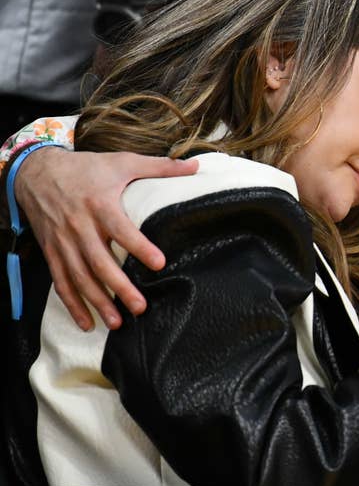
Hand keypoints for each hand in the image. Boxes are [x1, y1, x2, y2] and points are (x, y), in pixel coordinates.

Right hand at [14, 147, 197, 330]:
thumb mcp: (122, 162)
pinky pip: (61, 282)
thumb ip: (159, 166)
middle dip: (120, 287)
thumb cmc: (86, 168)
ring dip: (98, 302)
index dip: (140, 247)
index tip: (159, 263)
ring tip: (118, 322)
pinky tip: (87, 323)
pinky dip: (73, 305)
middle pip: (100, 262)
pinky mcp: (52, 252)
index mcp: (100, 205)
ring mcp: (64, 242)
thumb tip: (195, 165)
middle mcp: (80, 227)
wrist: (36, 171)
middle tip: (141, 307)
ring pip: (81, 277)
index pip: (122, 230)